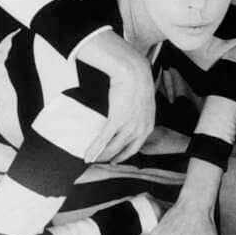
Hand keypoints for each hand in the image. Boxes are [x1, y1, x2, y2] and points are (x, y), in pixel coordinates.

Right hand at [78, 31, 155, 163]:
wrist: (134, 73)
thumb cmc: (138, 85)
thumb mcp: (144, 105)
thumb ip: (139, 116)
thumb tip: (129, 119)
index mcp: (148, 126)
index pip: (135, 147)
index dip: (124, 155)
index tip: (116, 160)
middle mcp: (140, 130)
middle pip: (124, 151)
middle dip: (111, 158)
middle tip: (102, 161)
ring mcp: (129, 126)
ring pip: (113, 148)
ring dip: (101, 156)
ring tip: (92, 159)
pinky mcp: (117, 121)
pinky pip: (103, 140)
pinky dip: (94, 149)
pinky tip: (87, 156)